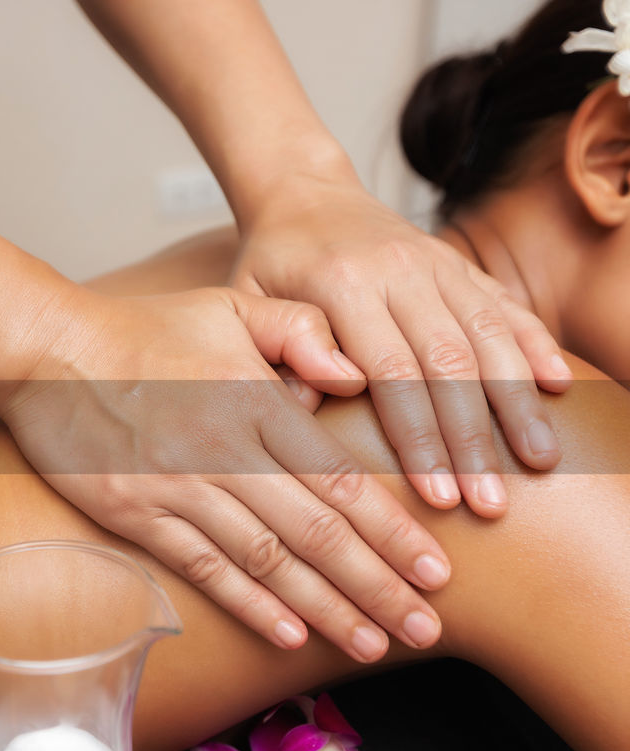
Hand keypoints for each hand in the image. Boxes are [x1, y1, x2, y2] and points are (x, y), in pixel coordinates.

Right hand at [0, 287, 450, 661]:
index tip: (438, 570)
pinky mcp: (135, 515)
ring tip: (374, 642)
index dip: (394, 532)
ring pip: (266, 560)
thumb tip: (357, 377)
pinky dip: (250, 603)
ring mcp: (176, 489)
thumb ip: (301, 333)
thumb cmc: (143, 328)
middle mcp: (223, 452)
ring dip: (326, 606)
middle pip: (315, 532)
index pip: (340, 481)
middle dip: (378, 585)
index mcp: (255, 402)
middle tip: (424, 627)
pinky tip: (291, 633)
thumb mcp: (230, 305)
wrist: (46, 349)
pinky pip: (203, 567)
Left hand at [233, 173, 572, 516]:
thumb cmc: (268, 266)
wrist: (302, 194)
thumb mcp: (246, 303)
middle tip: (491, 503)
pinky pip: (504, 304)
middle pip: (449, 364)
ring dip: (517, 404)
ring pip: (488, 336)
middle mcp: (397, 270)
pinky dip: (536, 344)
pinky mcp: (458, 262)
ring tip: (539, 463)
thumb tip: (316, 403)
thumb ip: (277, 351)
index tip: (438, 496)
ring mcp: (435, 263)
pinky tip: (557, 387)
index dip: (419, 438)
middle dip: (474, 439)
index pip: (390, 373)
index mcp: (341, 285)